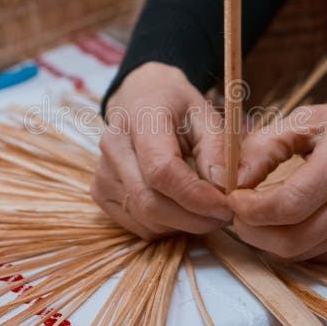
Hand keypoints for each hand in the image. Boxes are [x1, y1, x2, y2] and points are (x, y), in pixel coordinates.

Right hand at [90, 62, 231, 239]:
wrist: (141, 98)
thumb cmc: (178, 107)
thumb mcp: (206, 115)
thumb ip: (217, 149)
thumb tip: (221, 188)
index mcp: (141, 119)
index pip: (161, 170)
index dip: (196, 196)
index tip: (225, 206)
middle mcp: (113, 146)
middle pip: (151, 202)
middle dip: (194, 219)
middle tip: (223, 216)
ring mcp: (102, 172)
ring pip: (146, 219)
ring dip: (183, 224)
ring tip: (204, 208)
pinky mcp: (100, 193)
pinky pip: (138, 226)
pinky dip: (166, 227)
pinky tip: (180, 208)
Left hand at [228, 97, 326, 261]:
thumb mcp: (309, 118)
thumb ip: (265, 145)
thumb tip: (232, 177)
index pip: (290, 205)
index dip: (252, 208)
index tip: (232, 196)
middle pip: (290, 240)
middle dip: (251, 230)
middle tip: (236, 209)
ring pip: (298, 254)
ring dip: (265, 240)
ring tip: (254, 213)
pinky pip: (313, 257)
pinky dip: (288, 244)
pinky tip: (283, 221)